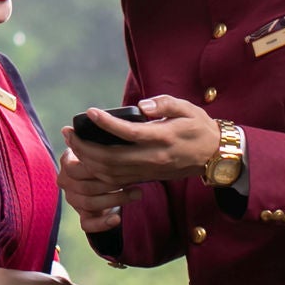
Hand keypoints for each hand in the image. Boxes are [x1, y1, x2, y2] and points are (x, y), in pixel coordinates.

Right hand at [57, 144, 139, 232]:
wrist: (104, 179)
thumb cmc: (106, 157)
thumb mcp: (100, 145)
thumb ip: (94, 138)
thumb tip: (74, 127)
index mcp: (67, 163)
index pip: (74, 167)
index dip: (96, 166)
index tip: (117, 162)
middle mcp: (66, 182)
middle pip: (86, 186)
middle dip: (112, 184)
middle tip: (135, 179)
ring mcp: (74, 200)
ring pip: (89, 203)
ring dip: (115, 200)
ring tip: (137, 193)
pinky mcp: (83, 216)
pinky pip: (87, 224)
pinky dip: (102, 222)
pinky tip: (117, 218)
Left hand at [61, 95, 220, 188]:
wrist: (215, 156)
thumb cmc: (199, 127)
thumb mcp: (187, 108)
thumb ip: (164, 104)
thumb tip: (141, 106)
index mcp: (163, 138)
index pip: (128, 133)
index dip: (106, 123)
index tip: (89, 112)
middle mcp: (153, 158)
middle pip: (111, 158)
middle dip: (84, 146)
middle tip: (69, 131)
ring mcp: (148, 171)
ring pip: (110, 173)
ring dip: (86, 159)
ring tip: (72, 143)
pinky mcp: (145, 177)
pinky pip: (116, 180)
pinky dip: (96, 171)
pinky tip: (86, 158)